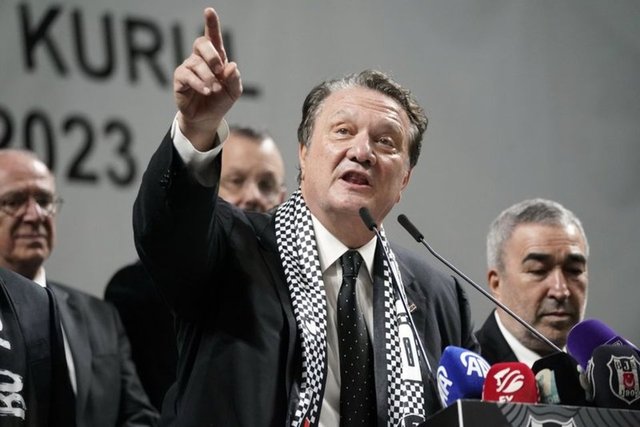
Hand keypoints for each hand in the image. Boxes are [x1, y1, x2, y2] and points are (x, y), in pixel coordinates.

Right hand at [174, 8, 241, 149]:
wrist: (207, 117)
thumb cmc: (220, 100)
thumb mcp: (233, 91)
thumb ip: (234, 79)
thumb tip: (230, 65)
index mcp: (216, 58)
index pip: (213, 37)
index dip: (211, 24)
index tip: (209, 11)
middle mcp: (200, 59)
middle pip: (202, 43)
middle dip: (212, 55)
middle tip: (219, 71)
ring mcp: (189, 67)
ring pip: (197, 63)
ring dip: (208, 77)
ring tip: (213, 90)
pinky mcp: (180, 79)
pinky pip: (187, 75)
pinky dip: (198, 83)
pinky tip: (205, 91)